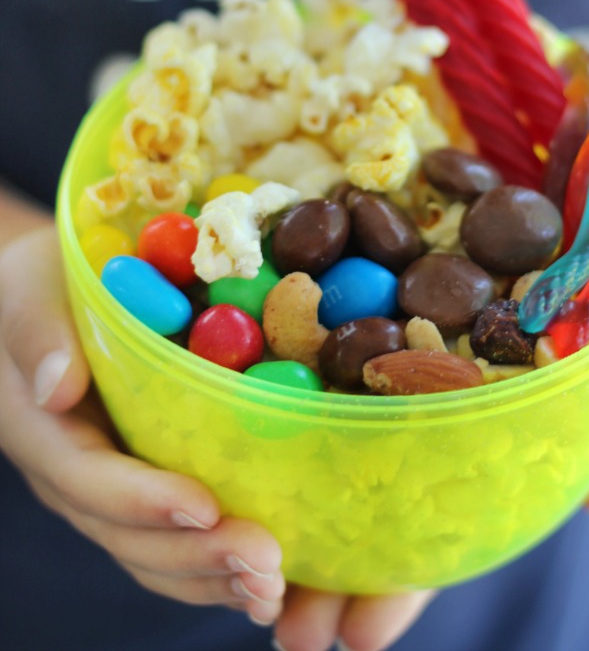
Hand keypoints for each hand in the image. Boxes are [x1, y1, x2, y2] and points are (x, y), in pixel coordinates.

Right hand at [0, 224, 434, 647]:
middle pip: (133, 535)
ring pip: (158, 554)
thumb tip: (59, 388)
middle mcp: (78, 476)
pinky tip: (277, 580)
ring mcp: (113, 490)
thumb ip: (39, 333)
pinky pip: (179, 542)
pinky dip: (221, 568)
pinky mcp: (148, 486)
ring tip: (277, 588)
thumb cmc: (39, 282)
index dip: (146, 499)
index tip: (204, 506)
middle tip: (267, 563)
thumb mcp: (30, 289)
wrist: (44, 297)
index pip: (91, 479)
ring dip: (217, 577)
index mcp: (46, 431)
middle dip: (200, 554)